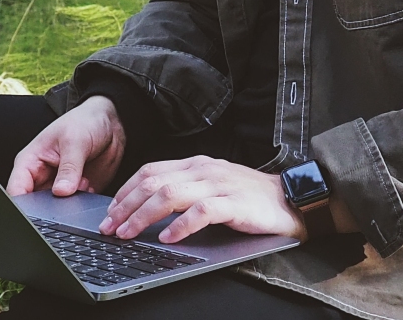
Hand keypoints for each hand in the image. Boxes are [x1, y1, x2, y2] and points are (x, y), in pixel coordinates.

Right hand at [6, 96, 128, 197]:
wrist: (111, 123)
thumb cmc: (85, 122)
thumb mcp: (75, 140)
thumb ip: (69, 167)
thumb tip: (61, 191)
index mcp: (31, 161)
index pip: (16, 189)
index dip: (21, 204)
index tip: (34, 211)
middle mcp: (42, 177)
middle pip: (33, 204)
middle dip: (45, 209)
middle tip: (61, 204)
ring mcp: (59, 186)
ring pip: (54, 209)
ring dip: (65, 208)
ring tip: (79, 191)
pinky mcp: (77, 193)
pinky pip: (74, 208)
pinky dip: (80, 207)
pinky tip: (88, 193)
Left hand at [100, 155, 304, 243]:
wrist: (291, 200)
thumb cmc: (250, 198)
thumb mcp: (212, 186)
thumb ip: (185, 191)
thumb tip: (149, 208)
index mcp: (195, 164)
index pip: (150, 171)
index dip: (125, 191)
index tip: (110, 212)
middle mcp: (204, 170)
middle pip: (154, 182)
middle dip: (126, 206)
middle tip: (110, 228)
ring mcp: (219, 185)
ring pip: (170, 195)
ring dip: (144, 216)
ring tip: (129, 233)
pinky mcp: (234, 203)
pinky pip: (201, 212)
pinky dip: (181, 226)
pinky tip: (169, 238)